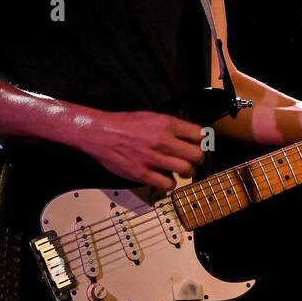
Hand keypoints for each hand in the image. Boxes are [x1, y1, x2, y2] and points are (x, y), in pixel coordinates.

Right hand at [74, 109, 205, 189]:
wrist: (99, 133)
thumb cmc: (124, 123)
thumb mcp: (151, 116)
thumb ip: (169, 126)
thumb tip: (187, 134)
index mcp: (166, 124)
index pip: (199, 134)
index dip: (202, 141)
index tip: (199, 144)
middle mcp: (163, 140)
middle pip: (196, 154)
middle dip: (197, 159)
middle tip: (192, 160)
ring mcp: (153, 158)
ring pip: (185, 170)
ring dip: (187, 172)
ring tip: (181, 171)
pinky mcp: (142, 174)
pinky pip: (167, 184)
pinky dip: (170, 184)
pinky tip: (166, 180)